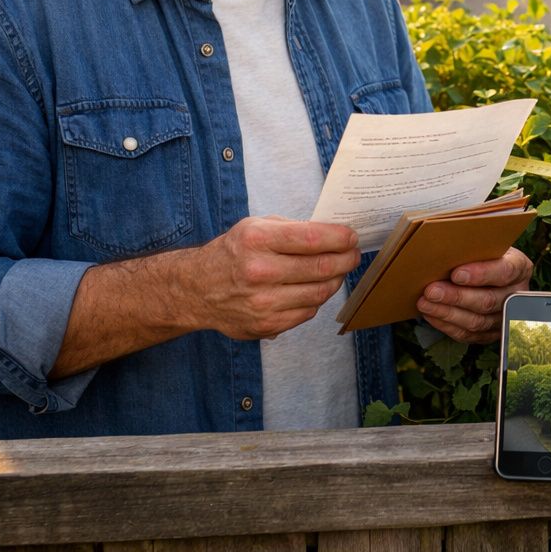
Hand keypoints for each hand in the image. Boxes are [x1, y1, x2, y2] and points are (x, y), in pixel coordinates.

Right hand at [194, 217, 360, 339]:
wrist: (196, 289)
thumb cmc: (233, 252)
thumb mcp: (255, 227)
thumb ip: (292, 229)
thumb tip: (334, 234)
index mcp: (256, 240)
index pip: (313, 239)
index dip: (340, 238)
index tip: (352, 237)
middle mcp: (258, 271)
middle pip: (322, 268)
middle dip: (346, 259)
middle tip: (353, 255)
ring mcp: (263, 301)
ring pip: (320, 292)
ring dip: (336, 280)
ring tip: (338, 271)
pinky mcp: (266, 324)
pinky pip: (308, 312)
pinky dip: (317, 299)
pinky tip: (315, 288)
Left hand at [417, 247, 532, 342]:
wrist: (488, 271)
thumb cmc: (484, 255)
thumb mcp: (485, 245)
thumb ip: (473, 248)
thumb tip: (447, 249)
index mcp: (520, 268)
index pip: (505, 271)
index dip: (481, 274)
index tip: (456, 274)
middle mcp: (517, 295)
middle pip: (488, 300)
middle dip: (457, 297)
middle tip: (431, 291)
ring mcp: (505, 318)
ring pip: (477, 321)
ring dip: (447, 313)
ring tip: (425, 303)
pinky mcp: (491, 334)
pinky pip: (468, 335)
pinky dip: (447, 325)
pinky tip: (431, 315)